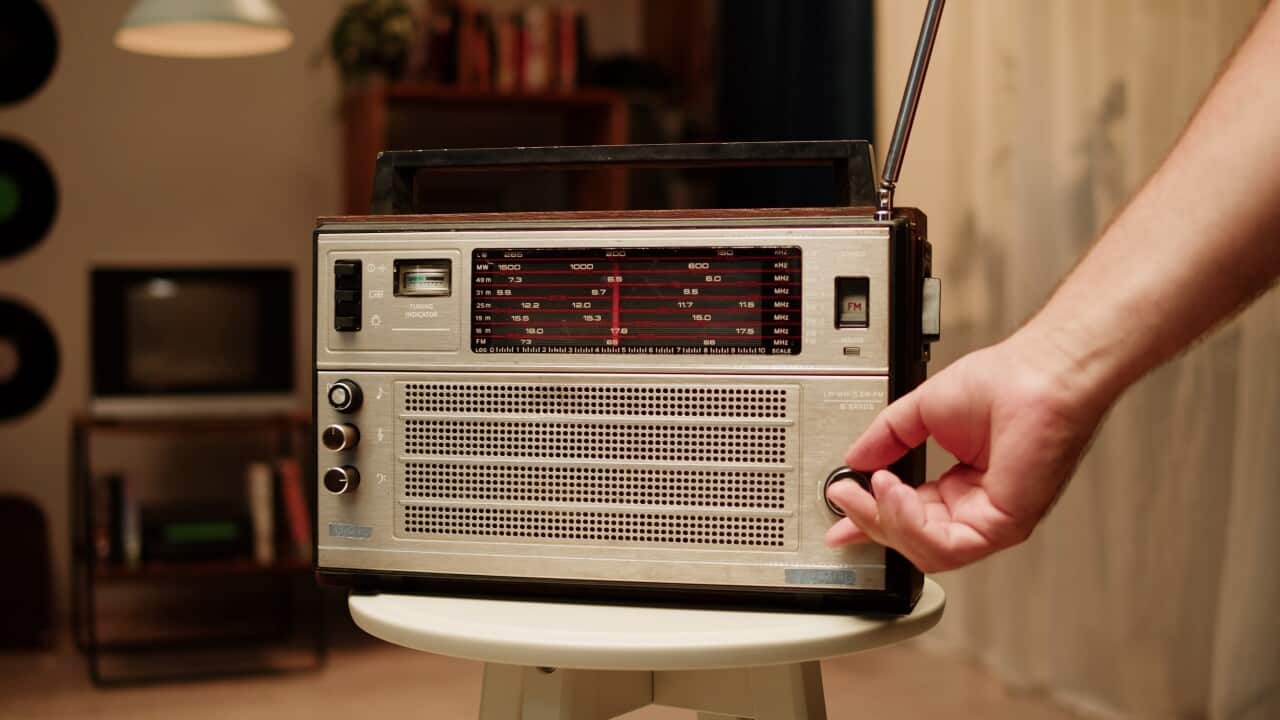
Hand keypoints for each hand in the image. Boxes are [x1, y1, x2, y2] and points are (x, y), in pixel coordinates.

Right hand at [824, 332, 1107, 571]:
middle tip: (845, 495)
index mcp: (961, 486)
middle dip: (870, 519)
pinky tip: (893, 491)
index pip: (907, 516)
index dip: (869, 518)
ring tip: (872, 489)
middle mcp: (976, 508)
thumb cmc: (1006, 382)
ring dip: (887, 523)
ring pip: (925, 551)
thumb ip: (886, 437)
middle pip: (910, 539)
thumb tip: (854, 458)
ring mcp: (991, 520)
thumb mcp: (922, 410)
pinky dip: (909, 523)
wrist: (1041, 373)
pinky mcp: (1004, 526)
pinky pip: (945, 546)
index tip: (838, 514)